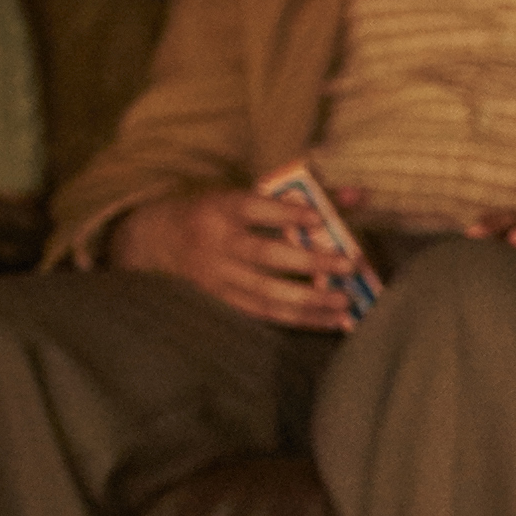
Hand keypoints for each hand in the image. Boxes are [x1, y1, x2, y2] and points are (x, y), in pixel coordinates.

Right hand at [117, 186, 356, 328]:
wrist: (158, 238)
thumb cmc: (217, 212)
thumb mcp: (245, 195)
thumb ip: (301, 196)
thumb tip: (357, 196)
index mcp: (221, 207)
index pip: (254, 208)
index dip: (285, 213)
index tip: (318, 217)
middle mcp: (216, 242)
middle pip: (264, 255)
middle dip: (309, 262)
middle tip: (349, 264)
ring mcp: (217, 275)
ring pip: (265, 292)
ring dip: (309, 300)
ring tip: (346, 301)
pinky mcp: (222, 299)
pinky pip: (264, 313)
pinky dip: (300, 319)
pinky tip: (332, 321)